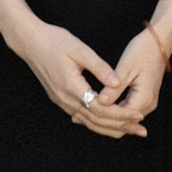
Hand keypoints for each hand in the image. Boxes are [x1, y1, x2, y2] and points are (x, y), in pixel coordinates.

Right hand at [0, 0, 151, 137]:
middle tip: (141, 130)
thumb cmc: (55, 41)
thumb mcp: (80, 49)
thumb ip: (99, 67)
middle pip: (96, 120)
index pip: (101, 109)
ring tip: (130, 130)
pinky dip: (97, 122)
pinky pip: (81, 116)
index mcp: (71, 86)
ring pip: (88, 122)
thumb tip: (117, 82)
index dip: (121, 113)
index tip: (139, 114)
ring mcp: (60, 101)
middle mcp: (65, 98)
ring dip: (110, 128)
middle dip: (121, 126)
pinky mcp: (59, 99)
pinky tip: (109, 124)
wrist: (30, 42)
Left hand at [85, 0, 171, 134]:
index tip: (80, 111)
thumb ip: (113, 88)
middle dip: (99, 122)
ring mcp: (146, 103)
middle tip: (76, 117)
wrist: (159, 43)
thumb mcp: (126, 68)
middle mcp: (147, 106)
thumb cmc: (142, 51)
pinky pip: (124, 112)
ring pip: (122, 121)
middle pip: (121, 124)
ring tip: (80, 115)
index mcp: (143, 99)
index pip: (119, 118)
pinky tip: (94, 107)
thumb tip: (99, 102)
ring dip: (103, 119)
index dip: (99, 116)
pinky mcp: (142, 99)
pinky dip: (110, 112)